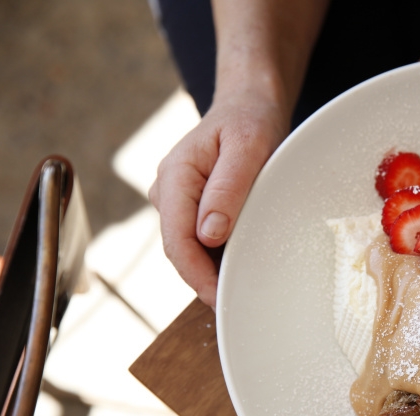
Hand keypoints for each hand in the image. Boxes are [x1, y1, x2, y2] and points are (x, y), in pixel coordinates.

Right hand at [149, 93, 286, 307]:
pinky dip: (218, 256)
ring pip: (190, 248)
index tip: (221, 298)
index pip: (176, 240)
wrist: (249, 105)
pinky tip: (241, 267)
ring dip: (213, 270)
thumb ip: (227, 190)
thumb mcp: (248, 148)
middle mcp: (168, 191)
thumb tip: (209, 235)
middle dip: (205, 280)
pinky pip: (200, 239)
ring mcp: (178, 200)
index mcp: (175, 177)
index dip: (197, 275)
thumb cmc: (250, 121)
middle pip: (180, 250)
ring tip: (244, 289)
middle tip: (238, 304)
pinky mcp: (192, 206)